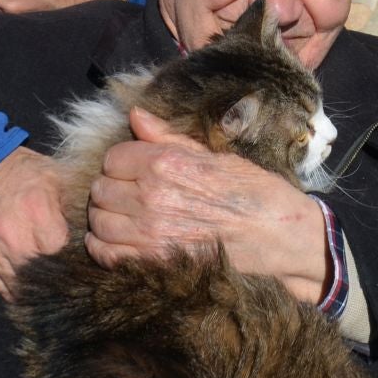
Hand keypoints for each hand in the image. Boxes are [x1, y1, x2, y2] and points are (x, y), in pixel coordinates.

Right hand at [0, 146, 69, 298]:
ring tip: (48, 278)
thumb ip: (75, 205)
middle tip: (65, 272)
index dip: (72, 257)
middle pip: (45, 275)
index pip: (64, 254)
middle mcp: (13, 237)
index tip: (77, 256)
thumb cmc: (19, 173)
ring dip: (37, 286)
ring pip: (22, 288)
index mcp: (37, 213)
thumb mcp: (53, 177)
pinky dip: (16, 286)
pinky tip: (27, 278)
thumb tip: (98, 231)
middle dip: (57, 275)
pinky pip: (1, 289)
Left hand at [86, 109, 330, 301]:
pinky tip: (120, 240)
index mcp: (165, 163)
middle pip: (101, 189)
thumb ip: (167, 138)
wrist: (279, 235)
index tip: (134, 170)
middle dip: (112, 189)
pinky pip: (105, 254)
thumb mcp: (215, 155)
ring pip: (98, 222)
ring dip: (106, 218)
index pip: (112, 158)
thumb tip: (135, 114)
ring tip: (124, 217)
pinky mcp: (154, 263)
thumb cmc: (252, 191)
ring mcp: (150, 234)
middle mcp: (152, 197)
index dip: (122, 163)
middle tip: (129, 194)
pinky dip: (104, 247)